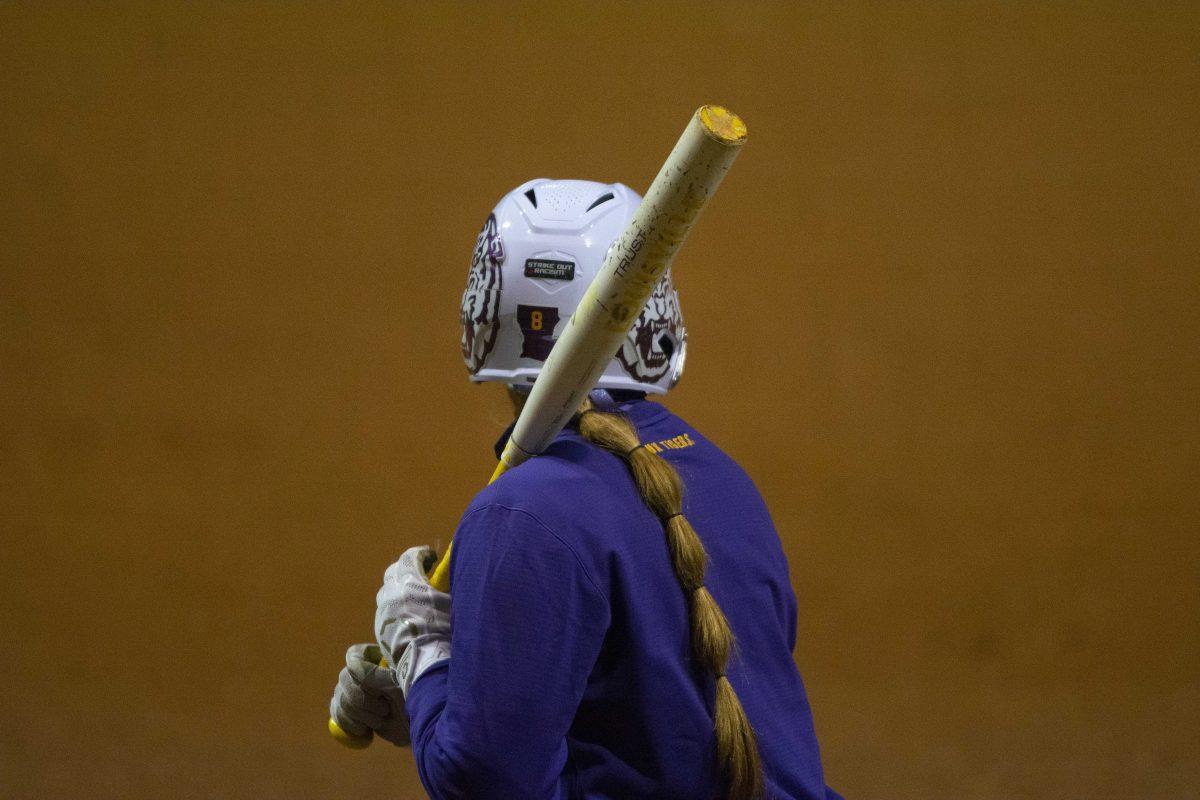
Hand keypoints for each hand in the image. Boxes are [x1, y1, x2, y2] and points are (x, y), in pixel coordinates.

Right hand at [329, 643, 410, 746]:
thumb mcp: (397, 684)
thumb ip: (373, 674)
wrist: (421, 727)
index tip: (379, 689)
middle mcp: (364, 673)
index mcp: (378, 660)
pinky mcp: (351, 711)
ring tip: (382, 720)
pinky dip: (348, 724)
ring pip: (340, 699)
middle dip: (362, 701)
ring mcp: (356, 691)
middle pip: (344, 680)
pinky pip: (337, 713)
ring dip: (360, 715)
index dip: (361, 673)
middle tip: (385, 709)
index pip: (354, 656)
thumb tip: (351, 664)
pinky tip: (364, 730)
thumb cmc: (415, 698)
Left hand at [375, 546, 451, 695]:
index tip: (431, 556)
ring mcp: (382, 610)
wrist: (423, 660)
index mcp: (409, 581)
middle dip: (406, 570)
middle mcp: (391, 592)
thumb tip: (450, 575)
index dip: (421, 554)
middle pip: (393, 572)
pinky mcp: (378, 628)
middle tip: (419, 575)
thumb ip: (445, 585)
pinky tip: (407, 617)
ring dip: (398, 590)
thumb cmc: (442, 628)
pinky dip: (395, 608)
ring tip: (412, 598)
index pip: (410, 557)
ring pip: (387, 592)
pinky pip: (385, 611)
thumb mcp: (450, 601)